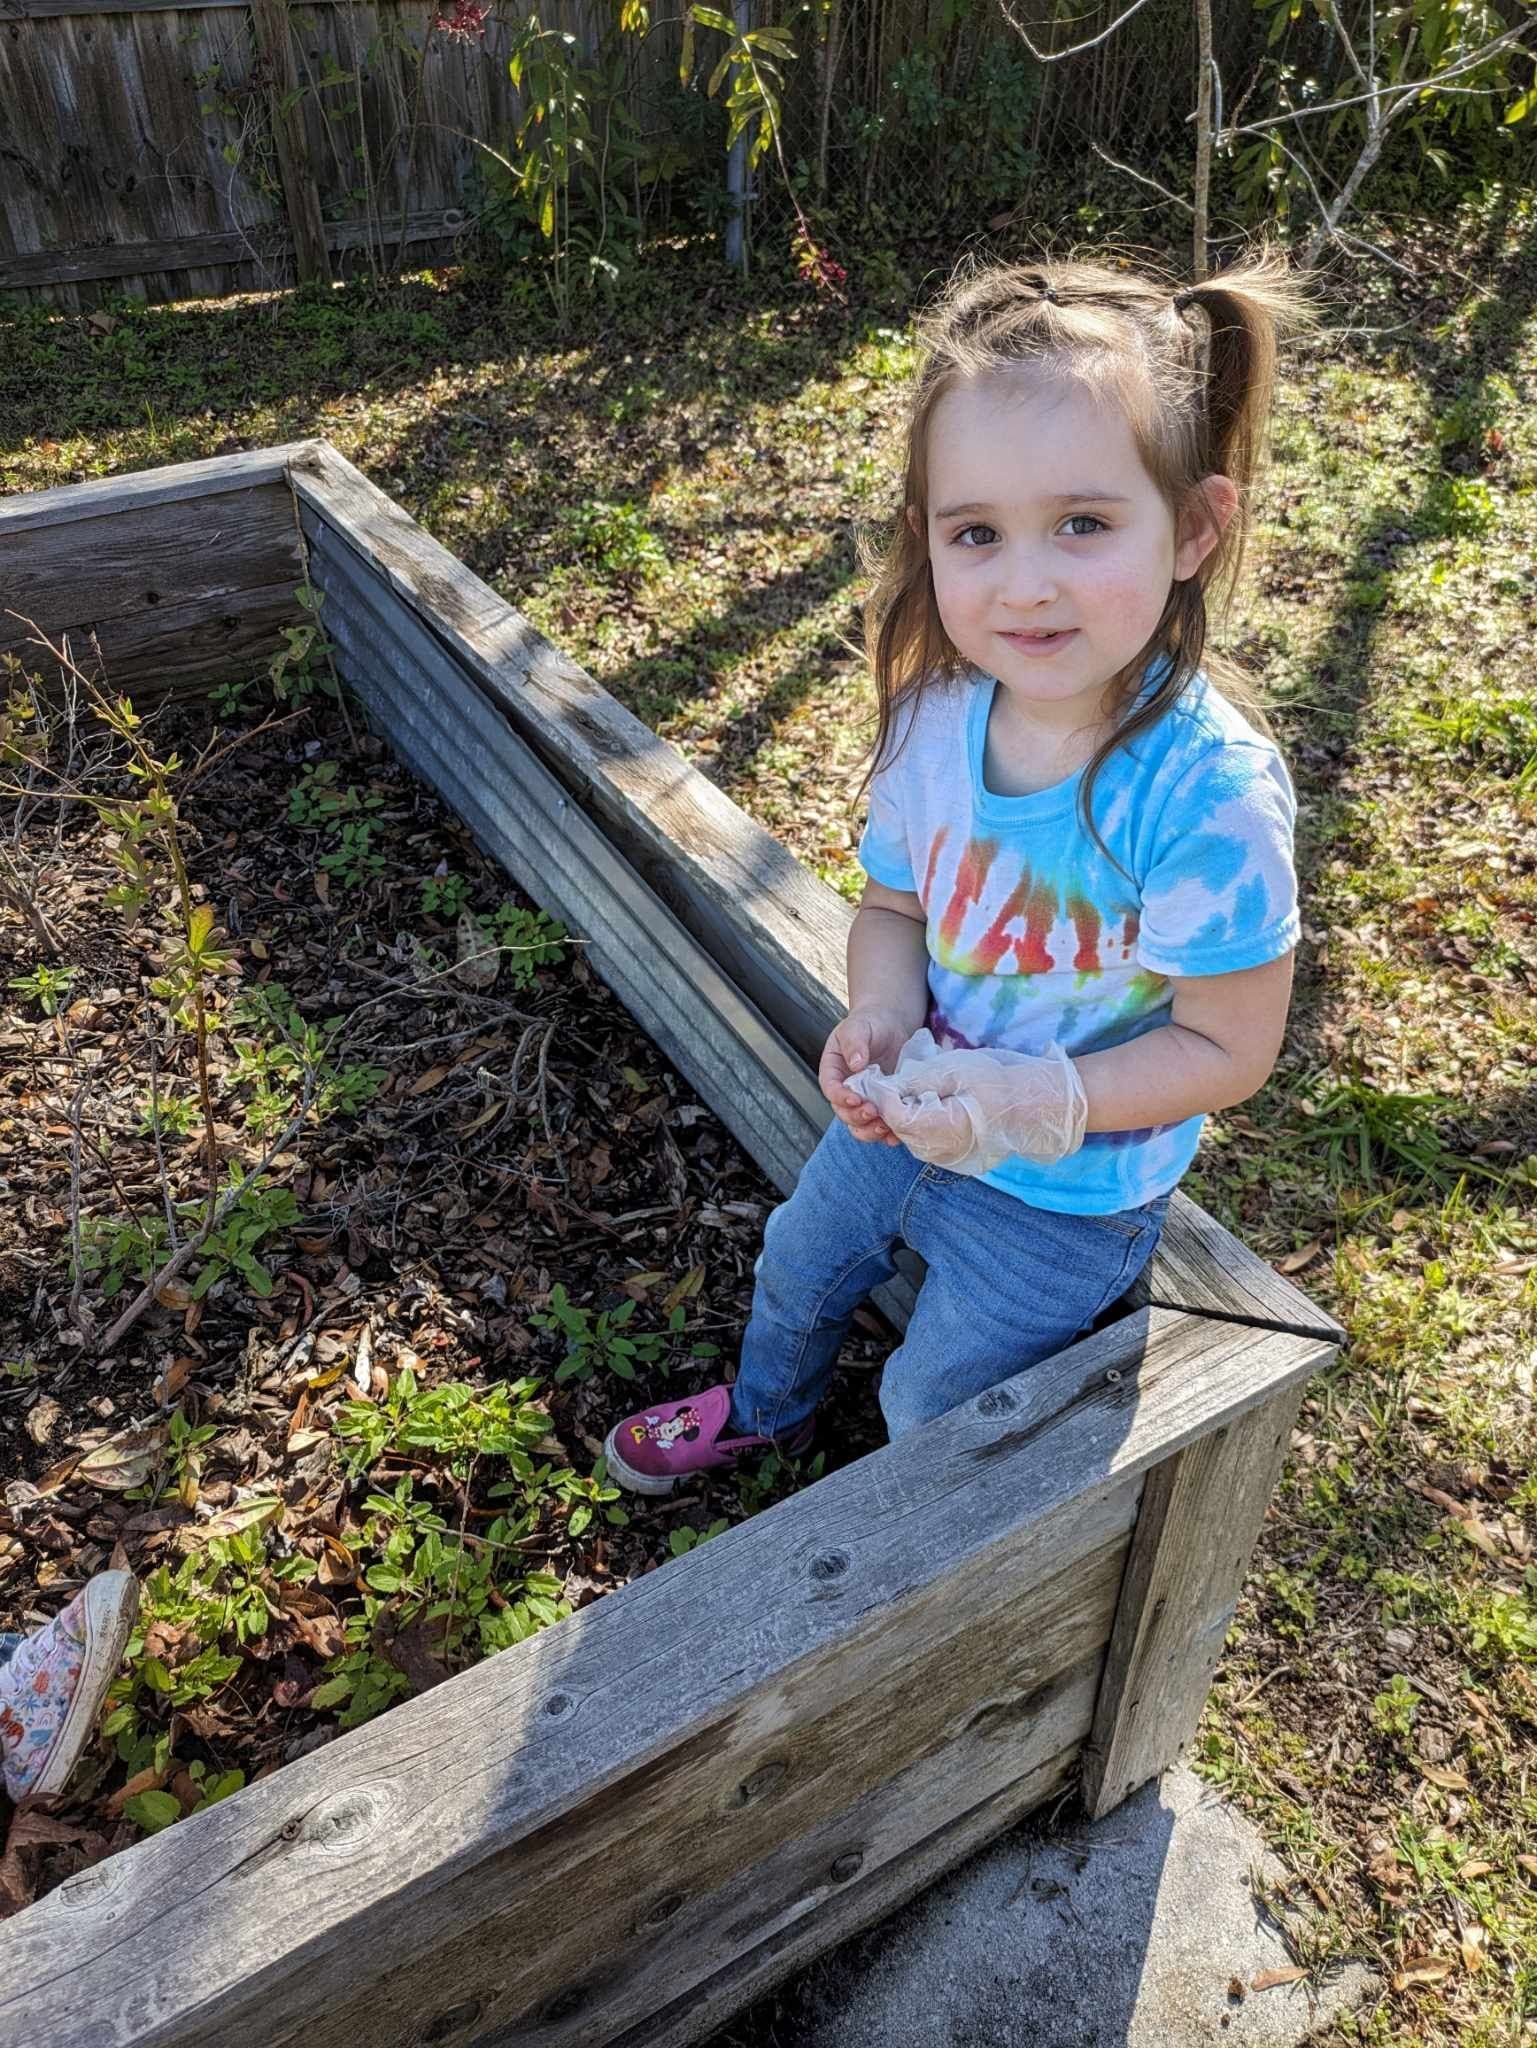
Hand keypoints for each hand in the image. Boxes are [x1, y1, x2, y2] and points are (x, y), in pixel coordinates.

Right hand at [818, 1006, 916, 1145]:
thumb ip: (855, 1043)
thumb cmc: (871, 1023)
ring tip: (885, 1128)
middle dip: (857, 1117)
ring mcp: (865, 1100)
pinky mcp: (883, 1106)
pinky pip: (881, 1125)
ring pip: (860, 1125)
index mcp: (833, 1071)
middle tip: (873, 1113)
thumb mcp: (859, 1026)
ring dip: (871, 1131)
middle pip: (844, 1112)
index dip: (840, 1097)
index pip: (831, 1089)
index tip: (855, 1099)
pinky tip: (897, 1135)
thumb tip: (856, 1063)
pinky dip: (888, 1134)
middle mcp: (846, 1090)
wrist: (892, 1026)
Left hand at [844, 1029, 1088, 1172]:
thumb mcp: (956, 1070)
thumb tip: (889, 1087)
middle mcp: (941, 1150)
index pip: (896, 1116)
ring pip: (912, 1137)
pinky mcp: (955, 1156)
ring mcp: (948, 1157)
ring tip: (913, 1091)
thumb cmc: (999, 1082)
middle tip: (892, 1082)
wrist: (1035, 1104)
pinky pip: (927, 1142)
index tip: (881, 1077)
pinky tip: (931, 1106)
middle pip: (901, 1129)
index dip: (885, 1096)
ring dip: (906, 1115)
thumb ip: (919, 1080)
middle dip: (892, 1107)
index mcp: (941, 1128)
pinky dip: (921, 1124)